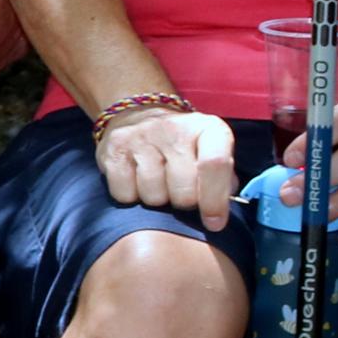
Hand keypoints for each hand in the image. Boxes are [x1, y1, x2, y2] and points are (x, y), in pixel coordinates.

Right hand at [93, 104, 236, 233]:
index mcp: (207, 128)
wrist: (140, 114)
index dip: (215, 201)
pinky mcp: (114, 148)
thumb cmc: (184, 145)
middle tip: (180, 192)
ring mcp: (141, 136)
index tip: (214, 223)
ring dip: (157, 200)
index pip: (214, 165)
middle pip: (184, 191)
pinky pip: (124, 195)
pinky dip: (131, 196)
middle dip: (184, 202)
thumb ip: (223, 179)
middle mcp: (174, 128)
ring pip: (154, 197)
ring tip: (158, 183)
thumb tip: (217, 211)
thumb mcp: (212, 153)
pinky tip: (136, 181)